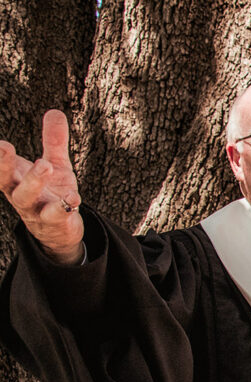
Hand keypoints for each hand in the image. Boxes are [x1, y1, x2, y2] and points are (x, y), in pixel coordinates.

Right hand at [0, 110, 84, 264]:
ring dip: (34, 181)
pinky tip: (73, 197)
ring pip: (26, 198)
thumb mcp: (55, 165)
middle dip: (3, 164)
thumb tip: (55, 111)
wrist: (60, 230)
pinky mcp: (54, 223)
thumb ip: (53, 141)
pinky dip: (64, 206)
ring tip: (45, 165)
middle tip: (5, 146)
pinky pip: (57, 215)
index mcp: (16, 179)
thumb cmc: (51, 193)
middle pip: (5, 180)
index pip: (0, 166)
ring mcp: (36, 210)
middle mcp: (20, 194)